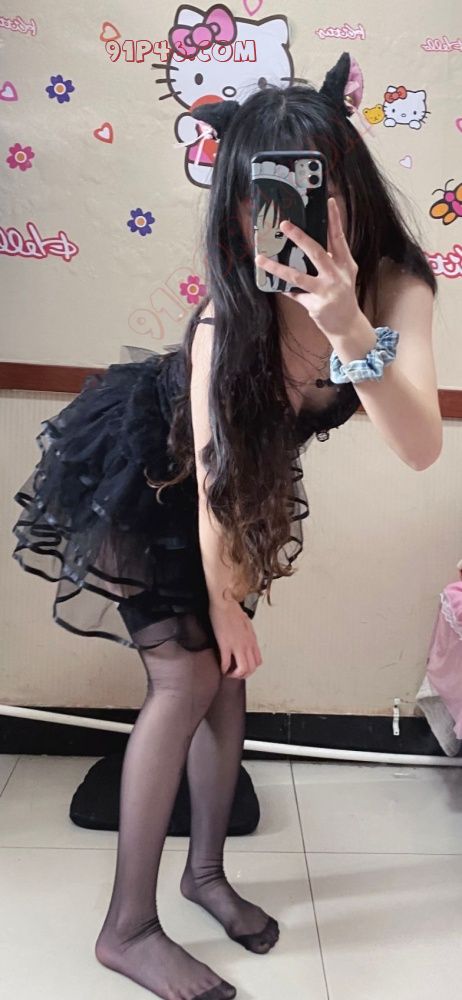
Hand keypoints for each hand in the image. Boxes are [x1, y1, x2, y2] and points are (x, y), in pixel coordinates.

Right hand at [209, 598, 262, 678]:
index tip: (242, 667)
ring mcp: (237, 645)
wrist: (223, 602)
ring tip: (228, 673)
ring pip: (243, 669)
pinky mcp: (225, 644)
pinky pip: (226, 663)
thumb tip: (245, 639)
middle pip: (252, 668)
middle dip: (243, 675)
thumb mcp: (245, 622)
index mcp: (252, 639)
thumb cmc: (232, 609)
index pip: (257, 661)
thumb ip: (247, 633)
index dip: (250, 668)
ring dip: (235, 675)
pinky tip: (221, 668)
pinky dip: (224, 669)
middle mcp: (247, 644)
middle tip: (234, 674)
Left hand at [255, 197, 360, 339]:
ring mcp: (326, 291)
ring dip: (276, 267)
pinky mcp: (315, 305)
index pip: (339, 237)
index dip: (334, 219)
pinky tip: (272, 282)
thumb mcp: (342, 274)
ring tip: (261, 258)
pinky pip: (294, 293)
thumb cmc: (342, 295)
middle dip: (300, 237)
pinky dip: (283, 288)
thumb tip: (307, 242)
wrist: (347, 324)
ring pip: (297, 276)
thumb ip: (330, 259)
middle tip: (285, 224)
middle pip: (317, 252)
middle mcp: (337, 275)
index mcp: (345, 264)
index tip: (329, 202)